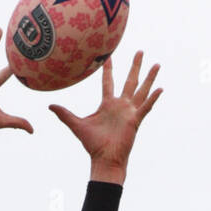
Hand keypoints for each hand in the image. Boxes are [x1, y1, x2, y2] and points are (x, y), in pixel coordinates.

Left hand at [50, 50, 162, 182]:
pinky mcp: (135, 121)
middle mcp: (120, 106)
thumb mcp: (76, 125)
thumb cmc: (92, 145)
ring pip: (141, 90)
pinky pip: (145, 107)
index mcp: (107, 105)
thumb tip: (49, 106)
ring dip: (149, 78)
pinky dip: (153, 98)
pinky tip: (160, 89)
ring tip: (156, 64)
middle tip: (140, 51)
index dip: (109, 69)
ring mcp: (129, 112)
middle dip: (135, 66)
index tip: (110, 56)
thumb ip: (64, 114)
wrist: (104, 159)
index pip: (108, 82)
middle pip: (130, 81)